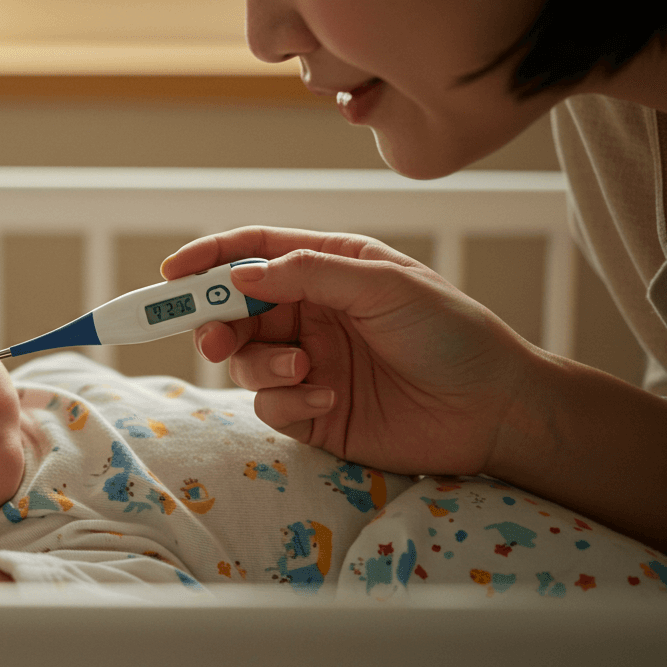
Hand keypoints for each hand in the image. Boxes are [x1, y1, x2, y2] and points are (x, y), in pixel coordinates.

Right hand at [162, 226, 540, 476]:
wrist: (494, 410)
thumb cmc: (451, 333)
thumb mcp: (383, 285)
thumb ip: (308, 273)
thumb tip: (238, 275)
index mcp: (328, 269)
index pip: (254, 253)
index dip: (209, 259)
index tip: (172, 273)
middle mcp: (311, 314)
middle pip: (234, 311)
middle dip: (216, 323)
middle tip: (217, 340)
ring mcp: (309, 364)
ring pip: (246, 361)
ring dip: (263, 365)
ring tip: (307, 371)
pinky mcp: (313, 413)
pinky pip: (269, 404)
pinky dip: (289, 401)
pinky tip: (330, 400)